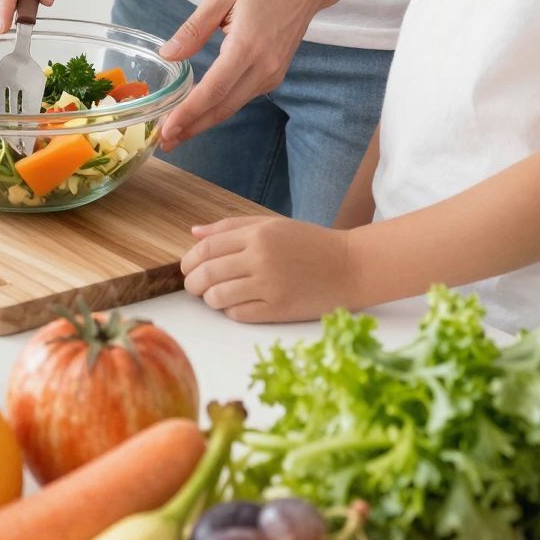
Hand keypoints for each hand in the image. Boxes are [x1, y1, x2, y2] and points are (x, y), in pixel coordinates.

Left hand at [158, 0, 332, 147]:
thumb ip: (193, 29)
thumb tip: (167, 56)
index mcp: (247, 46)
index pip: (213, 90)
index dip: (188, 113)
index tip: (165, 129)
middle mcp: (263, 67)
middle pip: (222, 108)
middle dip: (192, 127)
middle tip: (163, 142)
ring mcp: (272, 74)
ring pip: (233, 106)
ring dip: (204, 121)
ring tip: (176, 131)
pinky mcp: (275, 74)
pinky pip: (243, 97)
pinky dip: (220, 107)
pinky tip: (200, 110)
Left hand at [181, 215, 350, 322]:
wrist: (350, 267)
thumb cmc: (310, 243)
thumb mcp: (273, 224)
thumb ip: (232, 227)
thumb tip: (194, 233)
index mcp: (258, 234)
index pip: (207, 248)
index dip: (190, 260)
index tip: (188, 267)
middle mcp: (261, 258)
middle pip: (207, 273)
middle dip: (193, 282)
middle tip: (195, 286)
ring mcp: (269, 286)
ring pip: (218, 297)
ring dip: (210, 299)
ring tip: (215, 296)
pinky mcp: (278, 310)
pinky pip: (238, 314)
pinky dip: (230, 311)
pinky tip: (237, 304)